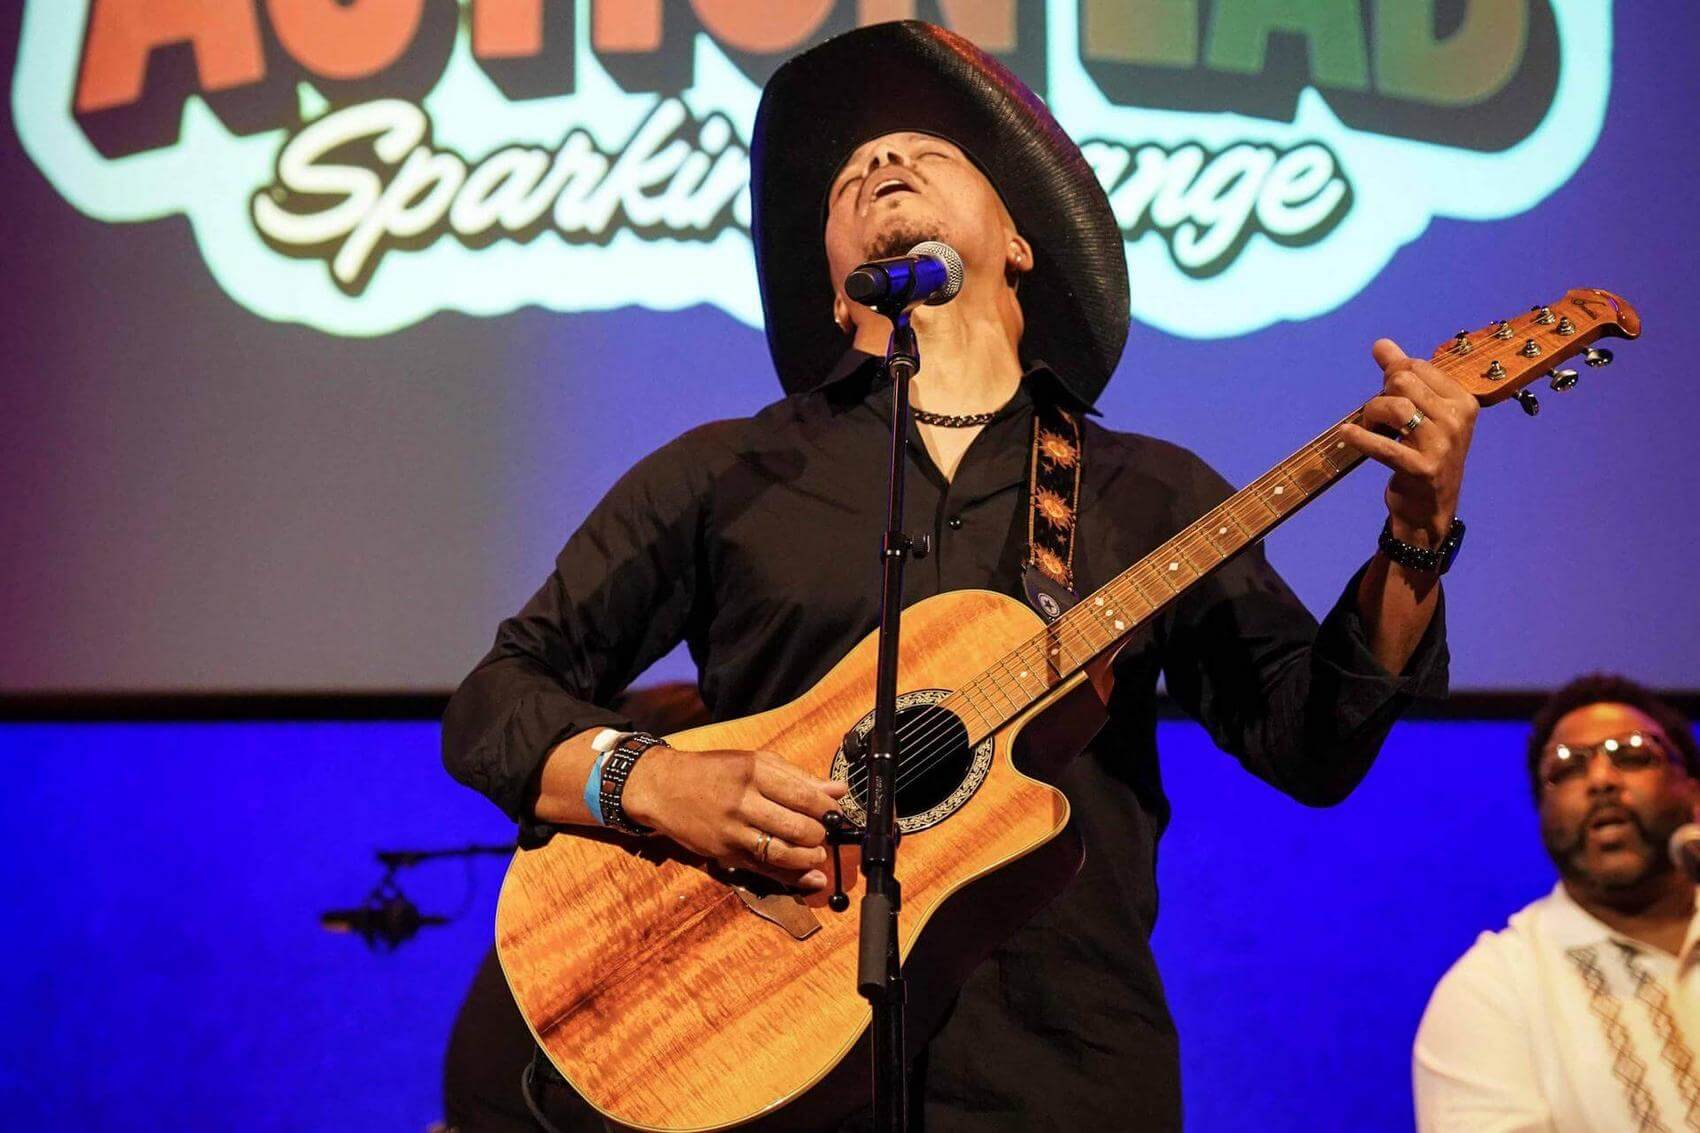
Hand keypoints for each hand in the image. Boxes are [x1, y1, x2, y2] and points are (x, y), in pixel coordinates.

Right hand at [621, 745, 849, 891]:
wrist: (663, 788)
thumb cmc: (713, 772)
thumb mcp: (753, 761)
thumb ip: (797, 777)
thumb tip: (837, 789)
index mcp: (754, 772)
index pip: (804, 795)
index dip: (828, 808)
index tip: (836, 812)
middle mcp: (743, 802)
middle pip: (797, 827)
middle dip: (820, 834)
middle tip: (824, 832)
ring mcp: (732, 831)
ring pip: (783, 853)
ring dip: (809, 858)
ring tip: (817, 853)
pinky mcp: (725, 854)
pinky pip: (764, 870)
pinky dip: (792, 878)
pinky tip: (811, 878)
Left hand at [1340, 338, 1478, 546]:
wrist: (1429, 509)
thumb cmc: (1423, 454)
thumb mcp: (1422, 413)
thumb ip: (1402, 376)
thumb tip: (1381, 344)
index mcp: (1463, 401)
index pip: (1417, 366)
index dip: (1393, 377)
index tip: (1389, 397)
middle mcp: (1457, 420)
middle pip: (1403, 382)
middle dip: (1380, 394)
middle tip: (1377, 416)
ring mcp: (1442, 445)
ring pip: (1393, 407)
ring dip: (1370, 415)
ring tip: (1369, 428)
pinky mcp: (1422, 469)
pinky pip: (1383, 445)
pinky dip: (1359, 438)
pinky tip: (1345, 435)